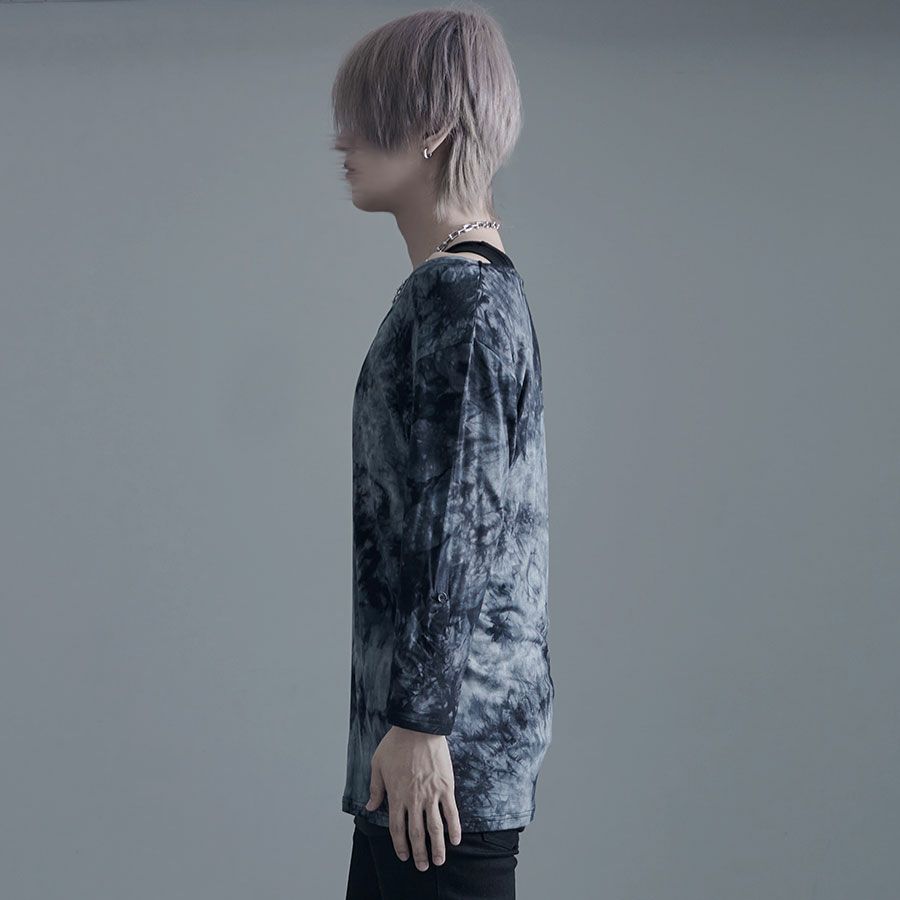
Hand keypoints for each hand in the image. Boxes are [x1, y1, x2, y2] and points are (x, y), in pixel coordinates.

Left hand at [365, 725, 461, 869]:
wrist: (418, 728)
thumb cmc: (396, 743)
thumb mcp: (378, 764)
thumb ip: (375, 788)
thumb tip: (370, 807)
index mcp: (396, 796)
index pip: (397, 828)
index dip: (400, 845)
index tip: (403, 855)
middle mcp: (414, 799)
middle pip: (417, 833)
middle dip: (419, 853)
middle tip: (422, 866)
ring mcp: (431, 794)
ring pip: (435, 828)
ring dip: (437, 847)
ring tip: (439, 861)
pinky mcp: (446, 787)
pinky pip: (451, 812)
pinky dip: (454, 827)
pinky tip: (455, 839)